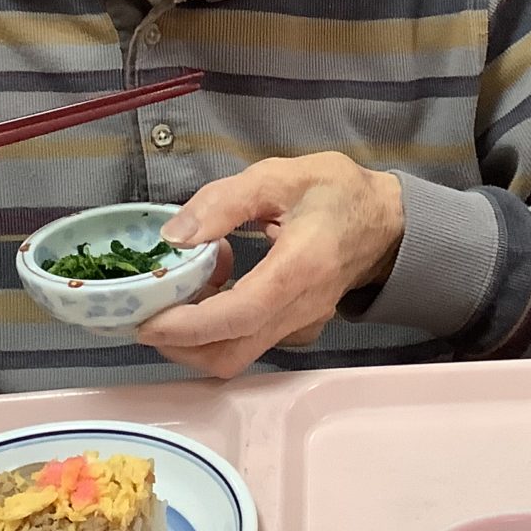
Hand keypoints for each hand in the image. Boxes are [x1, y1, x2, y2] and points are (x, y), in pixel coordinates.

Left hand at [138, 153, 404, 378]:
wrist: (386, 222)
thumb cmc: (334, 193)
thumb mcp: (279, 176)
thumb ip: (224, 201)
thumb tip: (175, 238)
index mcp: (300, 268)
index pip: (239, 314)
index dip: (187, 326)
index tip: (145, 320)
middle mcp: (300, 310)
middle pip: (230, 353)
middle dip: (177, 344)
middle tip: (144, 309)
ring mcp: (299, 326)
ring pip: (235, 355)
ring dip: (194, 336)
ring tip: (182, 286)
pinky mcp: (295, 331)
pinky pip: (247, 343)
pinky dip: (216, 328)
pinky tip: (213, 286)